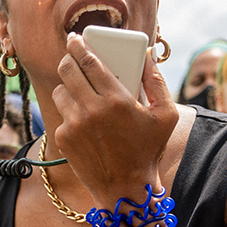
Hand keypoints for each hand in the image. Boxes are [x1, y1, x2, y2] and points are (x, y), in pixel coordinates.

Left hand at [52, 33, 177, 203]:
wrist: (125, 188)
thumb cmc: (148, 150)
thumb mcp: (166, 115)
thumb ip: (156, 81)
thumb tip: (146, 55)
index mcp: (116, 100)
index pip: (89, 61)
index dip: (79, 45)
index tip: (75, 38)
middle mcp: (91, 110)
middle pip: (67, 70)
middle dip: (68, 59)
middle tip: (72, 56)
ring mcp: (74, 124)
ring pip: (60, 90)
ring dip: (68, 86)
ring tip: (81, 90)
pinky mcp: (63, 138)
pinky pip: (61, 113)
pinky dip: (70, 111)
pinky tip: (84, 119)